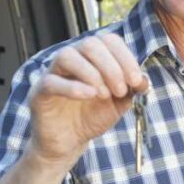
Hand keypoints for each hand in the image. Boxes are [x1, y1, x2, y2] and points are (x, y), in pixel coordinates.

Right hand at [28, 33, 147, 167]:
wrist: (70, 142)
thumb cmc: (92, 117)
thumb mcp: (119, 103)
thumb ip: (131, 89)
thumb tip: (142, 79)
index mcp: (92, 57)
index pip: (108, 40)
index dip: (125, 57)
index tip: (135, 81)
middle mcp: (73, 59)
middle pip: (89, 44)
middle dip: (111, 67)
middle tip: (119, 90)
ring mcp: (54, 73)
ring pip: (68, 56)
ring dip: (92, 73)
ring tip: (104, 95)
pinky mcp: (40, 91)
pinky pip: (52, 81)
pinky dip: (73, 87)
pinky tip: (89, 95)